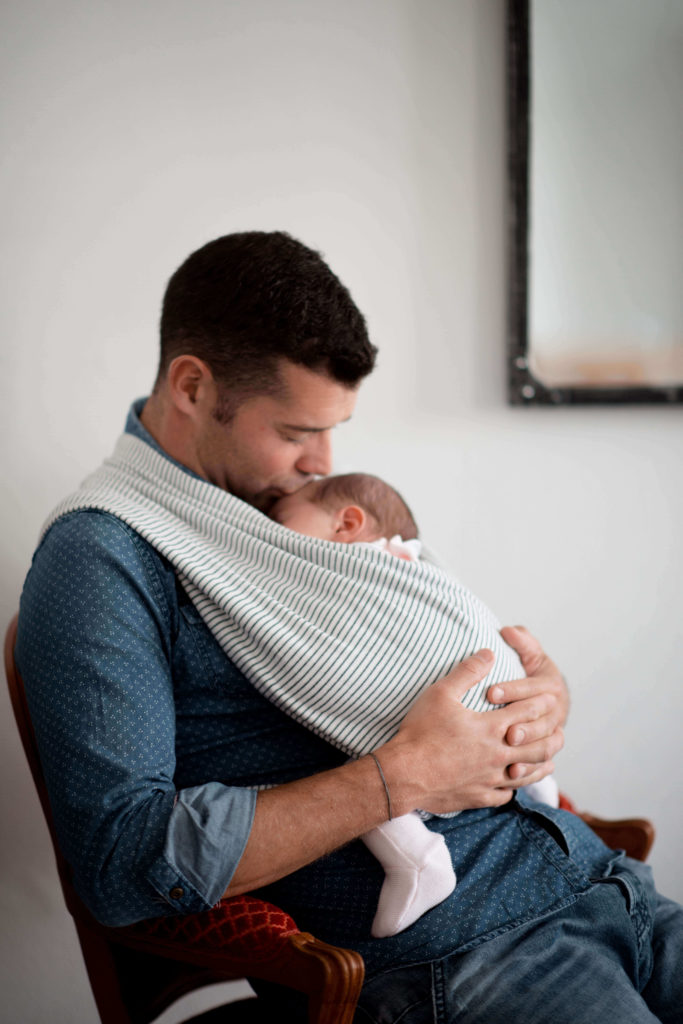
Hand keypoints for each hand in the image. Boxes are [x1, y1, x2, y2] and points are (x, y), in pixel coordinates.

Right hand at [383, 649, 561, 815]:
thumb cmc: (420, 731)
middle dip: (551, 736)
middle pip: (536, 747)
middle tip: (560, 729)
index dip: (540, 703)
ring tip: (549, 759)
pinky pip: (505, 794)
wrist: (404, 774)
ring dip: (541, 764)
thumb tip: (489, 653)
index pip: (526, 713)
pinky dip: (514, 787)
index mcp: (490, 728)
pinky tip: (514, 782)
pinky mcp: (478, 796)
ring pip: (526, 774)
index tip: (551, 698)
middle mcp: (496, 754)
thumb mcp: (441, 693)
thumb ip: (468, 672)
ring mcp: (489, 779)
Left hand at [489, 625, 568, 782]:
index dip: (513, 690)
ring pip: (547, 743)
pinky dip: (530, 769)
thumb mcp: (529, 653)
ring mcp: (553, 732)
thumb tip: (508, 630)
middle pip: (542, 719)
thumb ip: (521, 641)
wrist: (544, 697)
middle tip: (503, 730)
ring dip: (529, 749)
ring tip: (508, 751)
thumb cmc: (529, 671)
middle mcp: (556, 710)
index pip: (533, 687)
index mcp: (551, 684)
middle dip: (522, 724)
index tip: (490, 693)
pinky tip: (511, 774)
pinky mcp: (545, 751)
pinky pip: (543, 763)